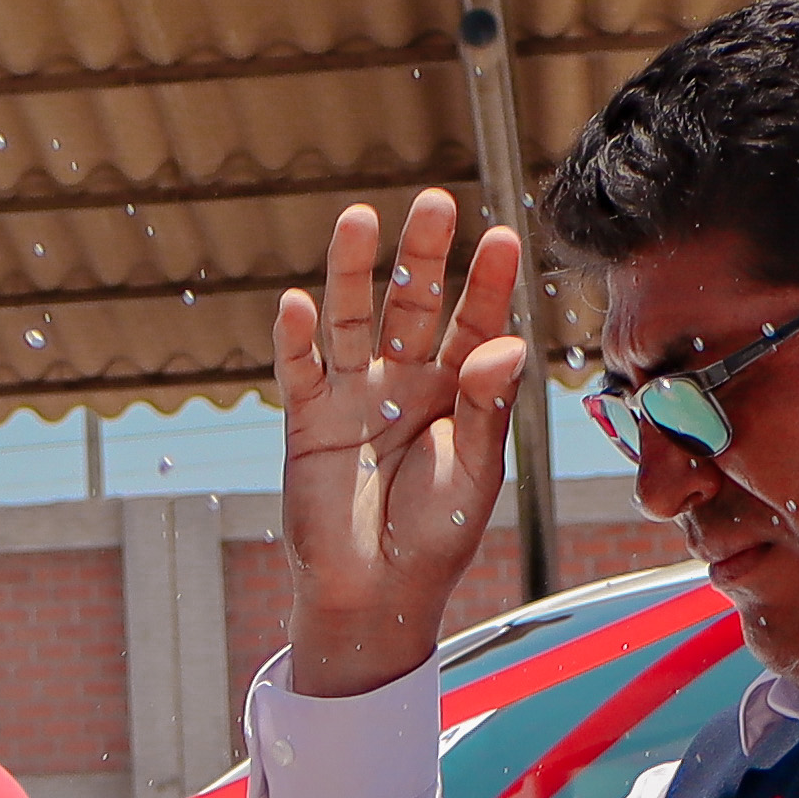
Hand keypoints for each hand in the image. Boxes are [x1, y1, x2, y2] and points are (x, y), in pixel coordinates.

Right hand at [271, 191, 527, 695]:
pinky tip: (297, 305)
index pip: (476, 322)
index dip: (488, 282)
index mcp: (459, 390)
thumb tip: (503, 344)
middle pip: (413, 303)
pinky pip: (299, 371)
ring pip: (351, 319)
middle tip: (434, 204)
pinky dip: (295, 340)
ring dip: (352, 271)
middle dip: (422, 255)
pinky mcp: (308, 420)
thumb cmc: (436, 536)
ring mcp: (354, 395)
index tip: (502, 237)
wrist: (376, 593)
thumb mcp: (475, 475)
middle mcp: (407, 379)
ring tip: (358, 218)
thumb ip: (489, 409)